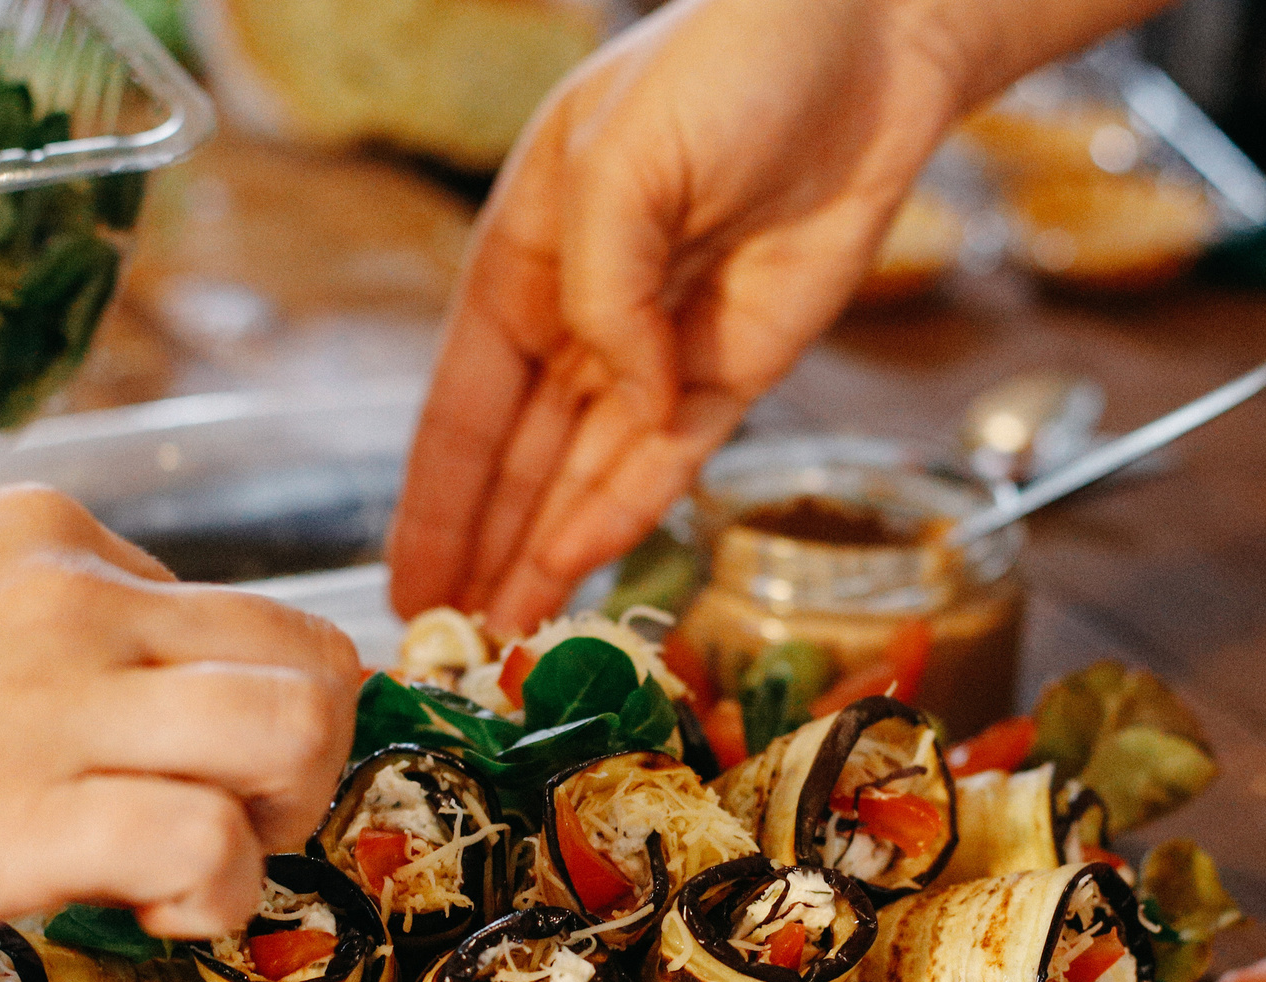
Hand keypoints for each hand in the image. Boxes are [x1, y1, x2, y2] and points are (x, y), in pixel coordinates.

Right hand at [386, 0, 975, 632]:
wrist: (862, 48)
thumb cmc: (728, 64)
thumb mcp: (623, 159)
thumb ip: (604, 288)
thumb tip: (622, 395)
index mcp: (527, 257)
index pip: (462, 403)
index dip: (431, 496)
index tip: (403, 577)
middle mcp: (583, 318)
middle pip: (516, 461)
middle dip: (478, 548)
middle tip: (445, 639)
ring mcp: (658, 351)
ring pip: (583, 477)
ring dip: (542, 555)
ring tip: (502, 635)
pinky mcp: (735, 371)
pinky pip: (668, 462)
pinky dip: (623, 515)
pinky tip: (576, 571)